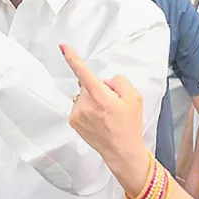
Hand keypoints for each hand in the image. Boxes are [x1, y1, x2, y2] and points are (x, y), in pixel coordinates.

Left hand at [60, 44, 150, 196]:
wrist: (123, 152)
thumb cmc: (129, 126)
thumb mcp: (134, 97)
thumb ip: (118, 81)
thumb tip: (104, 81)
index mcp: (100, 96)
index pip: (83, 72)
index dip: (72, 58)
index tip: (63, 47)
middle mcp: (85, 104)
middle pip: (89, 84)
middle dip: (99, 88)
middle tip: (113, 104)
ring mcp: (77, 114)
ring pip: (84, 95)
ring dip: (93, 99)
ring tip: (106, 115)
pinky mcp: (73, 121)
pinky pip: (80, 105)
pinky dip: (88, 108)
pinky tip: (99, 120)